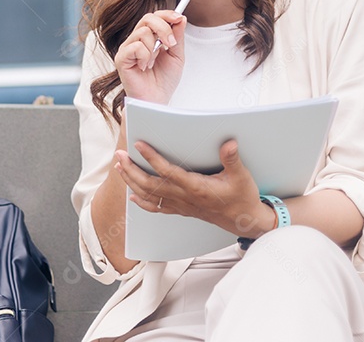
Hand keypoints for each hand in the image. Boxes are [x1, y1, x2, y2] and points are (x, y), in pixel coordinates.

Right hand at [113, 11, 185, 104]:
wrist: (156, 100)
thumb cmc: (163, 81)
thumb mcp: (176, 56)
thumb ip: (177, 37)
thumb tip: (181, 19)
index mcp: (149, 38)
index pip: (155, 17)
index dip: (166, 14)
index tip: (179, 18)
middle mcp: (137, 40)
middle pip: (148, 18)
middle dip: (164, 28)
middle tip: (170, 44)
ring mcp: (127, 48)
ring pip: (143, 32)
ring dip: (154, 49)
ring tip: (153, 63)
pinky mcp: (121, 57)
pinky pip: (136, 46)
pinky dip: (145, 57)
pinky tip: (144, 67)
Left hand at [114, 139, 274, 238]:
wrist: (244, 220)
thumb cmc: (241, 197)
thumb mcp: (241, 176)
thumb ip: (232, 159)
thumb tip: (229, 143)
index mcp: (196, 188)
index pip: (168, 172)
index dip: (152, 158)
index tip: (139, 145)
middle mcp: (184, 198)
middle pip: (151, 184)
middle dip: (132, 169)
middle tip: (119, 155)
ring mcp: (181, 205)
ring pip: (150, 196)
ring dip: (132, 181)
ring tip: (119, 167)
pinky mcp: (182, 210)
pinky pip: (157, 208)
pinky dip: (142, 202)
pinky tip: (132, 195)